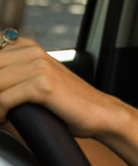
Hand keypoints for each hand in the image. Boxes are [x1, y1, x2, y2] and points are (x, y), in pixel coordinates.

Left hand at [0, 38, 120, 138]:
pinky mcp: (43, 84)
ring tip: (1, 115)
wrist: (99, 112)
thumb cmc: (66, 102)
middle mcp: (31, 51)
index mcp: (26, 46)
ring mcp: (38, 66)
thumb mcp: (35, 79)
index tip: (0, 93)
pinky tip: (7, 119)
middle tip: (0, 108)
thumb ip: (9, 75)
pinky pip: (3, 100)